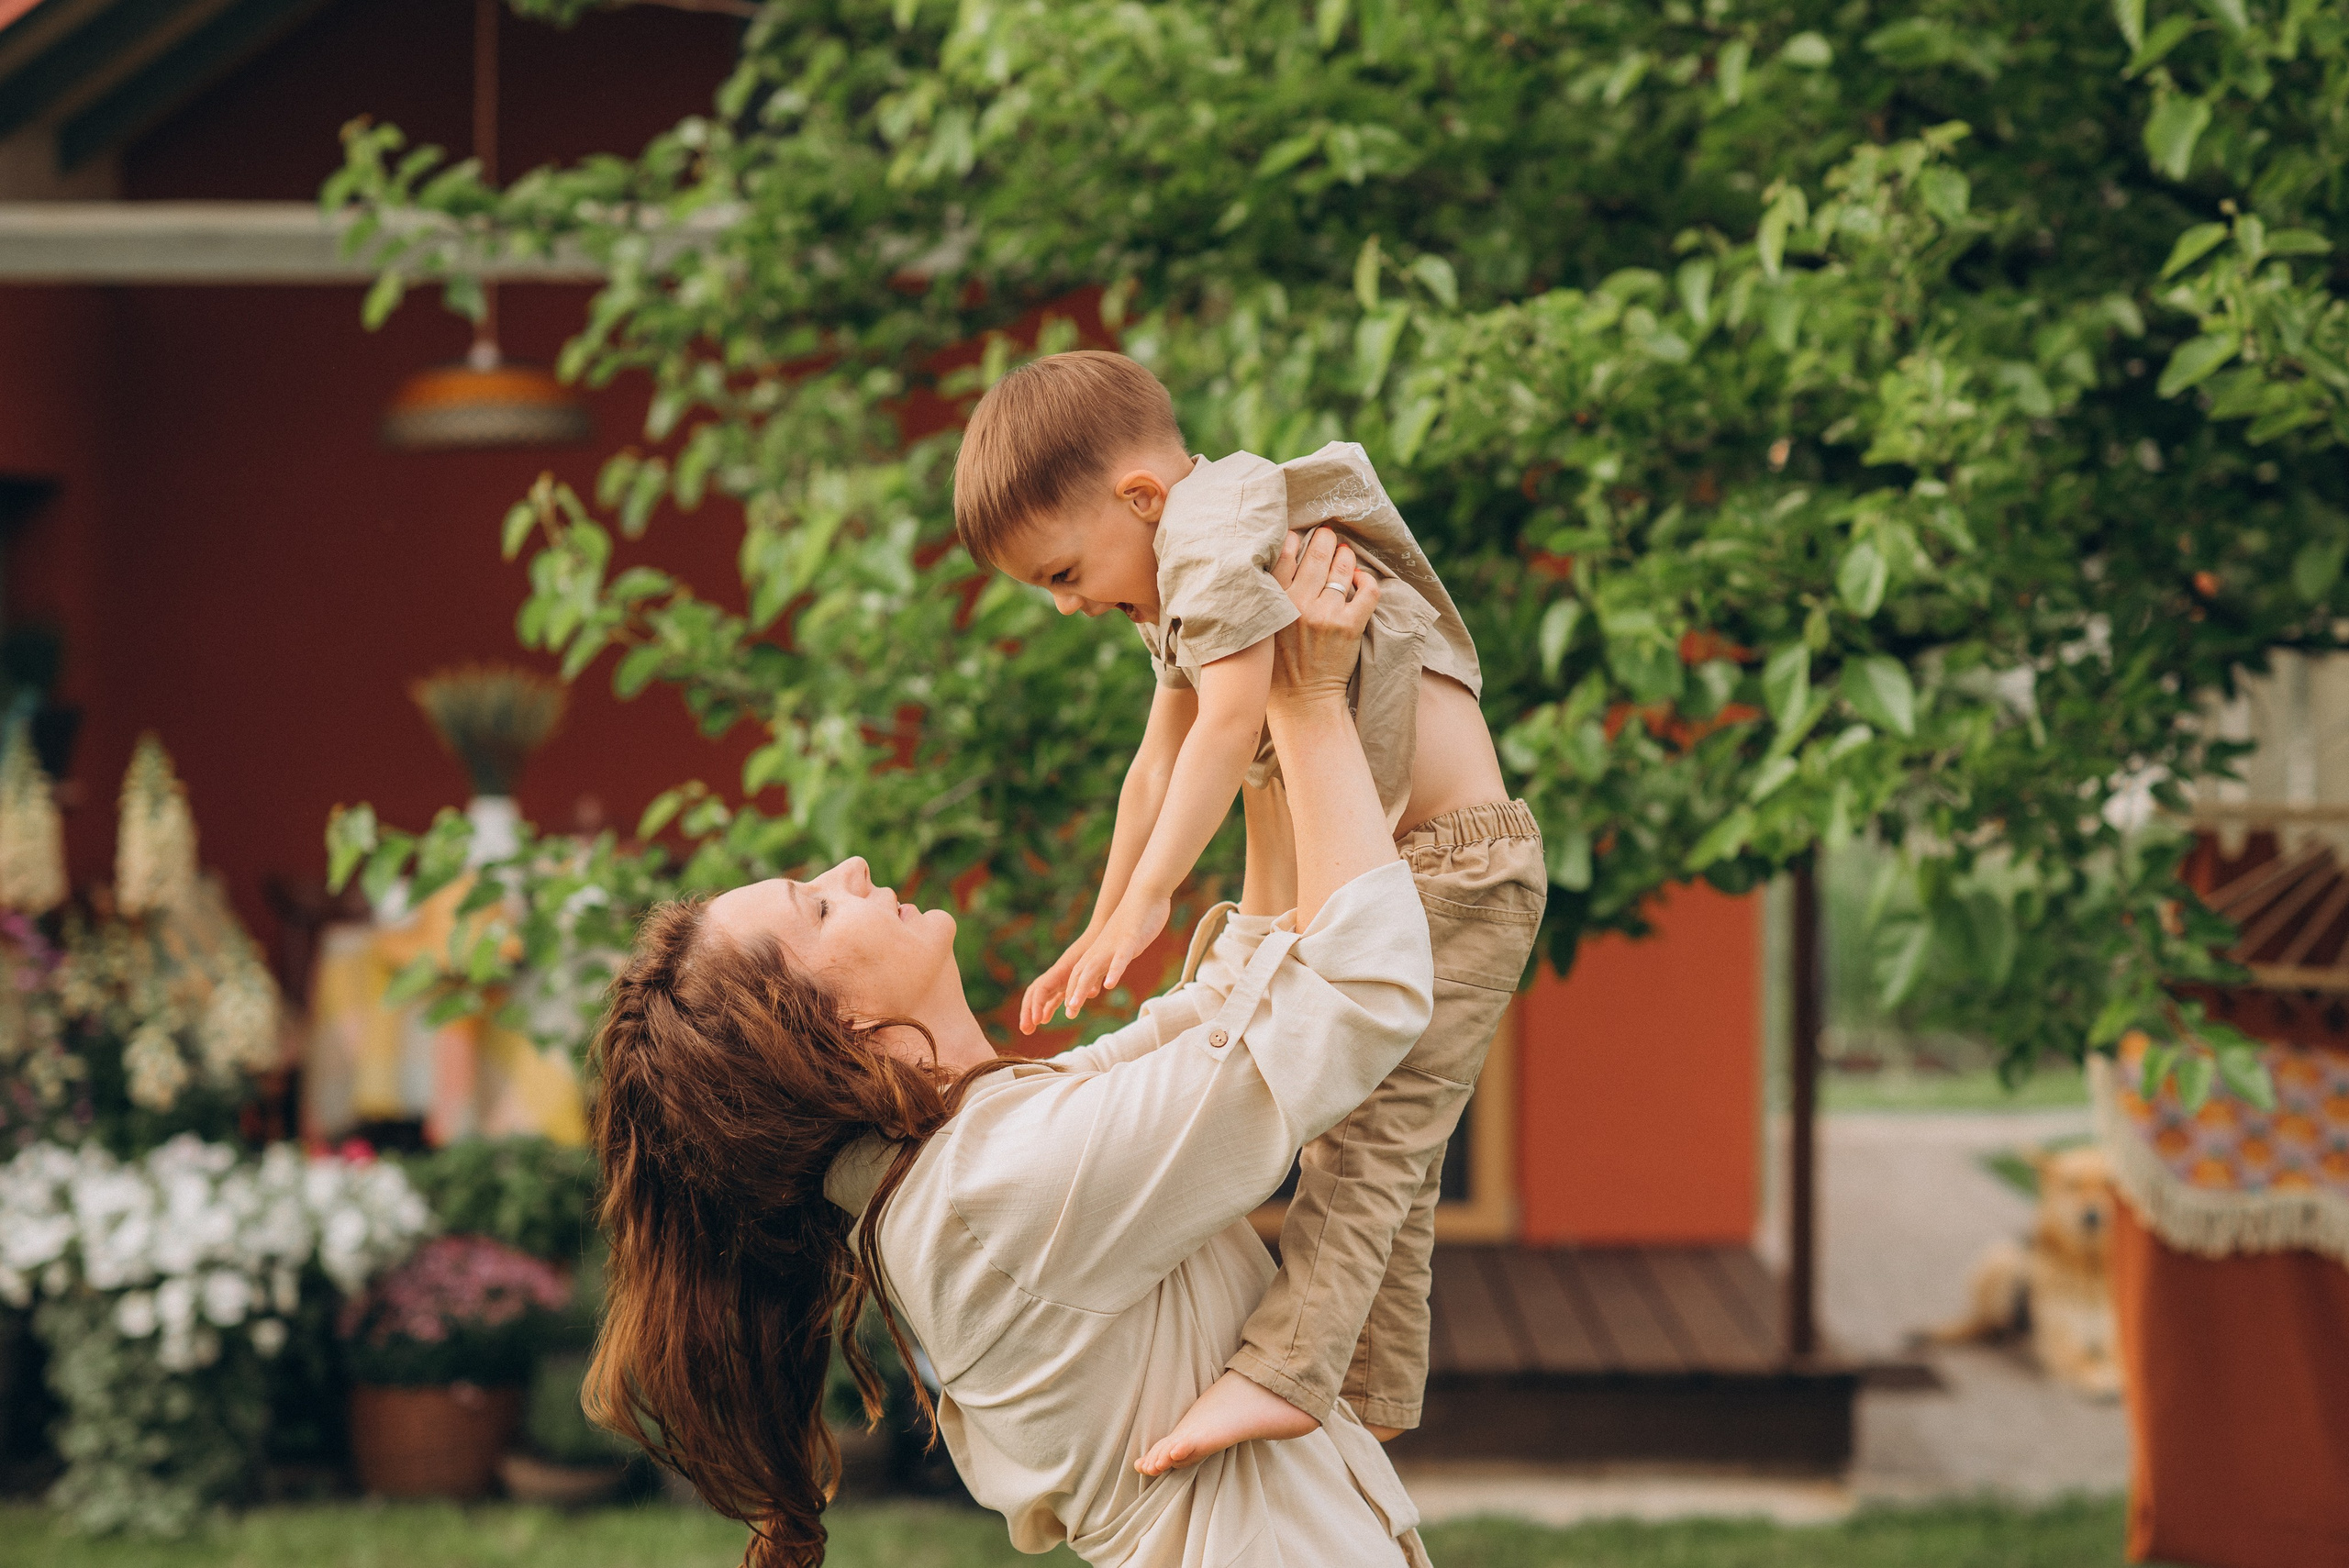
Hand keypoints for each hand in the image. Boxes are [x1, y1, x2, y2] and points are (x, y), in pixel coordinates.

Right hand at [1022, 931, 1095, 1035]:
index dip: (1037, 1005)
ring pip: (1039, 996)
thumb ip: (1094, 977)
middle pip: (1034, 994)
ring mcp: (1059, 978)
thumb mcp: (1098, 962)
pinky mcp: (1065, 981)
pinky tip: (1044, 1020)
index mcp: (1060, 970)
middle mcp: (1056, 974)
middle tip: (1026, 1030)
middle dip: (1027, 1012)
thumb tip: (1092, 992)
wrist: (1100, 932)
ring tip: (1029, 1029)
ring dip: (1033, 1012)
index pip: (1041, 989)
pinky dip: (1046, 1008)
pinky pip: (1051, 996)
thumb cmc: (1100, 946)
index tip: (1038, 1021)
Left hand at [1062, 892, 1171, 1019]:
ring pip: (1093, 968)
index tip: (1069, 1010)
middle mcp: (1103, 948)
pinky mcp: (1130, 939)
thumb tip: (1108, 977)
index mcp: (1101, 949)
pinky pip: (1120, 957)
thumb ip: (1114, 959)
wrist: (1145, 890)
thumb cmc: (1137, 917)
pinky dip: (1114, 971)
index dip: (1073, 991)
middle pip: (1081, 973)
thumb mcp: (1123, 943)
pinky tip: (1110, 985)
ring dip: (1082, 987)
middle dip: (1073, 994)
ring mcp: (1115, 944)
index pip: (1081, 973)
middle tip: (1068, 1014)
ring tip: (1073, 1006)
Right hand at [1267, 527, 1378, 715]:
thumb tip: (1273, 562)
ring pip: (1342, 568)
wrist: (1301, 700)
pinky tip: (1360, 579)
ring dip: (1345, 555)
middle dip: (1324, 539)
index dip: (1295, 539)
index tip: (1299, 537)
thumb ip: (1264, 598)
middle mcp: (1298, 604)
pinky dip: (1366, 579)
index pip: (1283, 553)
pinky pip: (1367, 590)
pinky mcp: (1350, 626)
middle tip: (1326, 535)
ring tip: (1344, 552)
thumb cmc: (1276, 665)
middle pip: (1316, 555)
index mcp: (1272, 602)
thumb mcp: (1258, 629)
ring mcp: (1326, 614)